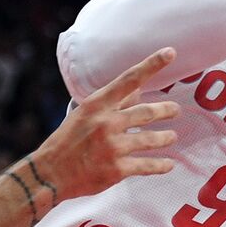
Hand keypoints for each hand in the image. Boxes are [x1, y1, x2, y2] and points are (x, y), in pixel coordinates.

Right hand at [33, 48, 181, 201]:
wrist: (50, 173)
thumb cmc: (66, 141)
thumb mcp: (84, 114)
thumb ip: (112, 104)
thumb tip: (138, 92)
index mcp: (96, 105)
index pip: (129, 79)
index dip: (151, 64)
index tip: (170, 52)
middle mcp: (106, 123)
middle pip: (147, 111)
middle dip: (166, 110)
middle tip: (176, 110)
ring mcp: (113, 146)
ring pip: (151, 139)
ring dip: (166, 138)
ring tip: (172, 137)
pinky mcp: (117, 170)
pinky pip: (147, 165)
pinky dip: (161, 165)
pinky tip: (169, 164)